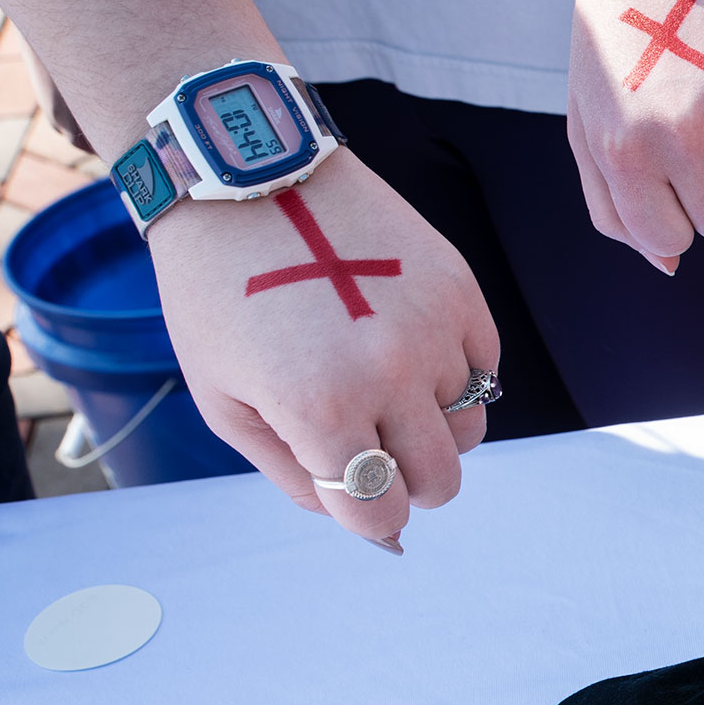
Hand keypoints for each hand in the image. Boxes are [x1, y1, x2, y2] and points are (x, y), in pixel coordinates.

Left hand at [150, 153, 497, 550]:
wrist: (250, 183)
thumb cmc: (219, 296)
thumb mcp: (224, 402)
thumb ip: (293, 475)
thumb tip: (365, 521)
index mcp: (321, 408)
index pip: (379, 510)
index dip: (366, 517)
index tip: (352, 496)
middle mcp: (389, 373)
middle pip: (441, 481)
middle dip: (407, 483)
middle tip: (374, 449)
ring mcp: (434, 330)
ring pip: (468, 427)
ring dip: (430, 424)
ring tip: (383, 384)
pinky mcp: (462, 292)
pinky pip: (484, 370)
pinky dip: (453, 376)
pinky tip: (405, 346)